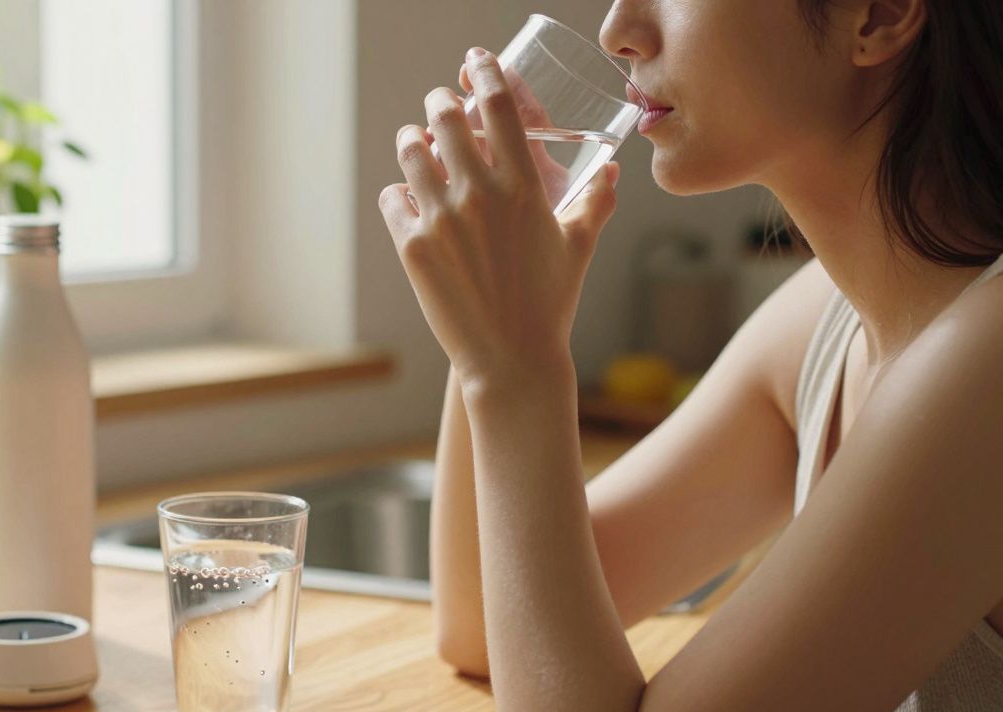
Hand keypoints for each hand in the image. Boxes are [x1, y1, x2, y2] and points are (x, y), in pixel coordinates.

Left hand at [378, 47, 619, 391]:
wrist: (510, 358)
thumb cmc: (549, 304)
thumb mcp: (578, 248)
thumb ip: (595, 203)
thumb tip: (611, 172)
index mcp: (523, 188)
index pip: (500, 107)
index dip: (486, 73)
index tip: (476, 62)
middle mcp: (479, 196)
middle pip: (446, 117)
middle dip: (440, 103)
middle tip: (441, 105)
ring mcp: (441, 220)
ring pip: (410, 152)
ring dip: (412, 141)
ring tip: (417, 143)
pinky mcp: (412, 247)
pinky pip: (392, 199)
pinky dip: (397, 194)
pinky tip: (406, 199)